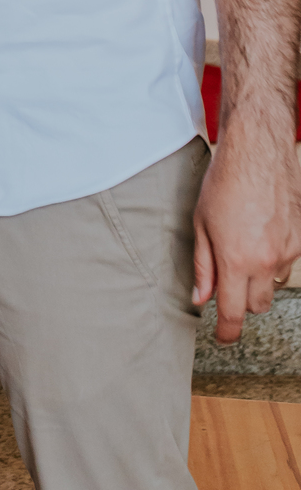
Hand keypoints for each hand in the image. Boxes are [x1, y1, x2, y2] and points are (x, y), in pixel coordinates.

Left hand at [193, 115, 300, 341]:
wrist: (257, 152)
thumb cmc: (224, 182)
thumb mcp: (201, 224)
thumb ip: (203, 266)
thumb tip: (201, 298)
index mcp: (236, 260)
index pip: (233, 314)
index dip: (227, 332)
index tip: (224, 337)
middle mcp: (265, 261)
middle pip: (257, 306)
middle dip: (242, 301)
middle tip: (228, 281)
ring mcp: (288, 251)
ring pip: (274, 285)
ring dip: (259, 280)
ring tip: (244, 249)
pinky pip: (288, 263)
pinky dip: (275, 259)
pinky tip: (262, 236)